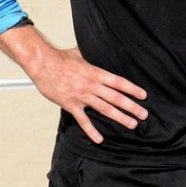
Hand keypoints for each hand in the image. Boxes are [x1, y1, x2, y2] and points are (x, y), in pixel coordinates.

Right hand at [27, 44, 147, 144]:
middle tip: (144, 115)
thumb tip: (97, 47)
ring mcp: (82, 96)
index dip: (133, 89)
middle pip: (116, 98)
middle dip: (132, 107)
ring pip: (105, 109)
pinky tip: (99, 139)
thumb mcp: (80, 53)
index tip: (143, 96)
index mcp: (96, 73)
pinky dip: (91, 131)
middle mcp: (92, 85)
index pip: (119, 82)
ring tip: (132, 124)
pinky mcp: (70, 104)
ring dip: (120, 117)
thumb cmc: (59, 58)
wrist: (41, 64)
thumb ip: (91, 54)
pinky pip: (83, 120)